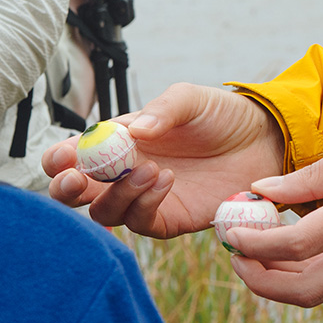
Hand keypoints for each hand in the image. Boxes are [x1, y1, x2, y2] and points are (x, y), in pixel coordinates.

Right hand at [43, 83, 284, 237]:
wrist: (264, 141)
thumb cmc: (222, 115)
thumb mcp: (190, 99)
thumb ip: (162, 109)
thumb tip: (133, 131)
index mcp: (118, 140)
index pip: (74, 155)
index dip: (59, 160)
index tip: (62, 158)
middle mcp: (123, 172)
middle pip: (76, 193)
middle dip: (66, 190)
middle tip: (78, 180)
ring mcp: (144, 199)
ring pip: (105, 213)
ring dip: (117, 194)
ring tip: (151, 170)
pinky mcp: (170, 220)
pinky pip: (142, 223)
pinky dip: (145, 204)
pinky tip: (166, 180)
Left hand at [224, 106, 322, 306]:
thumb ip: (311, 176)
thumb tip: (261, 191)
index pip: (297, 247)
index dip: (255, 246)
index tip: (230, 233)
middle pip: (306, 291)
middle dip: (261, 281)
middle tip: (234, 257)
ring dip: (282, 278)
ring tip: (254, 248)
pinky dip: (309, 268)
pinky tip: (291, 244)